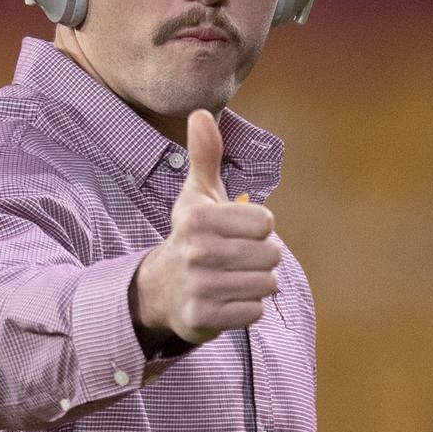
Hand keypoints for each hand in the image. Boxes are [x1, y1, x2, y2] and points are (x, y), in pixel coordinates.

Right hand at [132, 109, 280, 344]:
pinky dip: (247, 309)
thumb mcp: (196, 195)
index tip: (236, 231)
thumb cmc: (191, 236)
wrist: (161, 289)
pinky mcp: (203, 317)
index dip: (259, 228)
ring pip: (266, 285)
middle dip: (260, 258)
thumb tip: (201, 113)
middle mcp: (196, 251)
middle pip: (271, 254)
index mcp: (198, 218)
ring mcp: (199, 286)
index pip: (266, 223)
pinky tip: (227, 300)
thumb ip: (205, 155)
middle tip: (235, 259)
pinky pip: (254, 313)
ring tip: (232, 278)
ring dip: (256, 284)